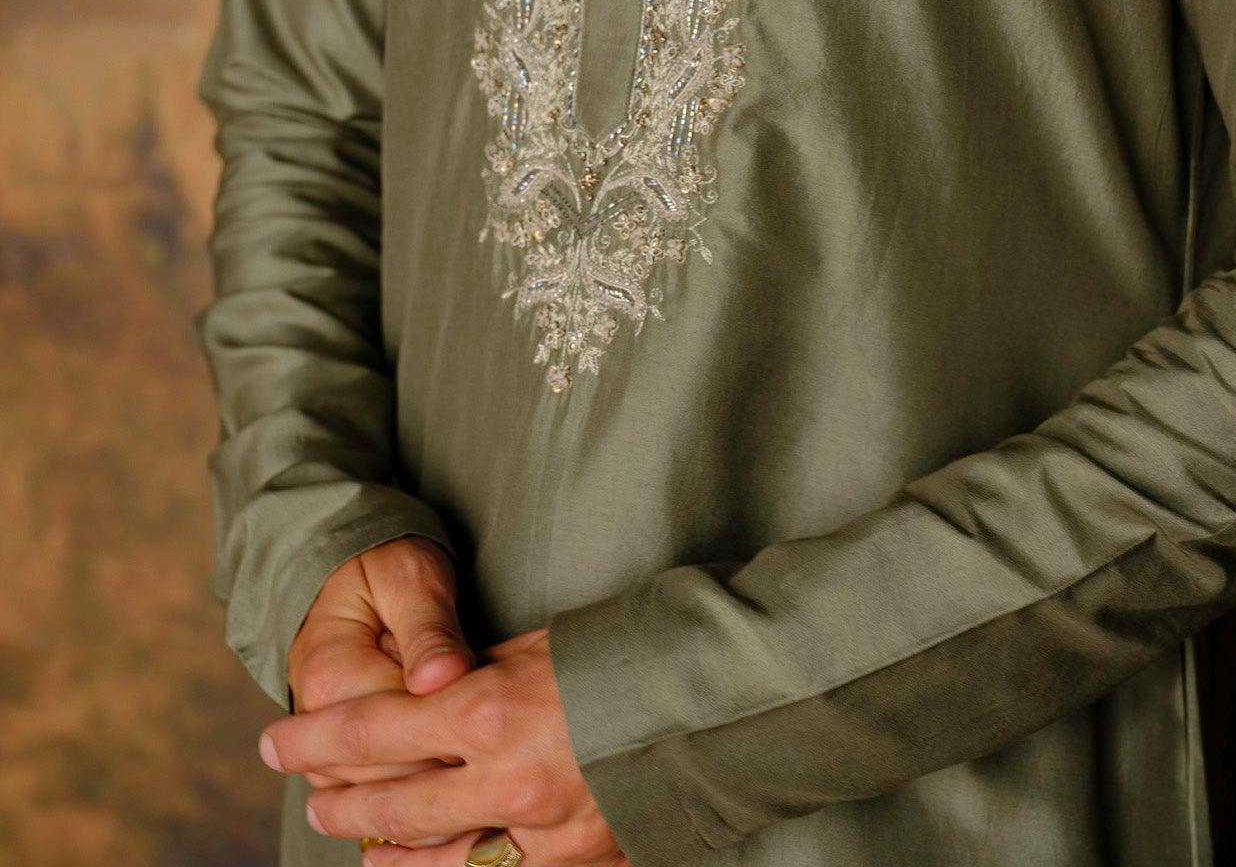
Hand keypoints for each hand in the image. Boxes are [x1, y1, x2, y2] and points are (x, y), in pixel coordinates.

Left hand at [259, 625, 629, 866]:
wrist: (707, 700)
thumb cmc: (617, 653)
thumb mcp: (532, 646)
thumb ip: (472, 679)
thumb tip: (425, 694)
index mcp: (487, 710)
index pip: (371, 730)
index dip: (312, 741)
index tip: (273, 742)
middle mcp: (502, 778)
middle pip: (391, 802)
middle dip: (340, 800)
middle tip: (311, 796)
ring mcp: (537, 831)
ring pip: (433, 856)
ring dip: (386, 847)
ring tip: (360, 842)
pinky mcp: (570, 863)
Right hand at [287, 535, 473, 792]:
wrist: (350, 563)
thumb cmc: (385, 565)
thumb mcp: (412, 581)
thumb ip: (429, 632)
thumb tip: (444, 679)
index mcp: (330, 676)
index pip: (398, 729)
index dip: (454, 724)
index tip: (496, 710)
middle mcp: (314, 717)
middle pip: (386, 774)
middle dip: (445, 760)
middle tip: (495, 735)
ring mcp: (321, 738)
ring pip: (377, 794)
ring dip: (428, 785)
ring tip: (477, 752)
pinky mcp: (335, 748)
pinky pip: (371, 789)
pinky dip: (410, 790)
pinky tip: (450, 773)